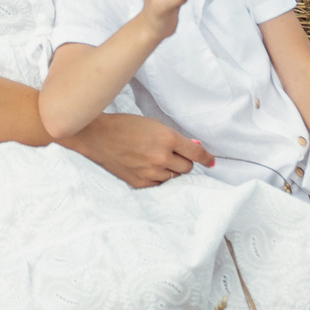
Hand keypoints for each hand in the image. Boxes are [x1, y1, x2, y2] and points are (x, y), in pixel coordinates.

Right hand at [63, 112, 213, 186]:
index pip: (196, 153)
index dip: (206, 158)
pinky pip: (160, 184)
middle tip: (171, 154)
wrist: (97, 136)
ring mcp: (151, 172)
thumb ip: (174, 138)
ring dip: (171, 170)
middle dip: (183, 161)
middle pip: (187, 167)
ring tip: (155, 160)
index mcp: (167, 138)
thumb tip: (193, 147)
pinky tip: (147, 168)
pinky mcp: (140, 182)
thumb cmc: (124, 126)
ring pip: (174, 177)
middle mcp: (161, 157)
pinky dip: (158, 177)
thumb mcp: (153, 125)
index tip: (211, 162)